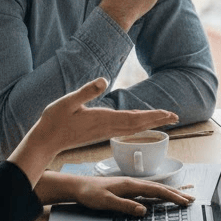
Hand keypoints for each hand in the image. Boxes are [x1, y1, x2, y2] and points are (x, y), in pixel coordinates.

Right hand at [9, 78, 177, 185]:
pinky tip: (140, 124)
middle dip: (157, 119)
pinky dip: (137, 126)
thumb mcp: (68, 101)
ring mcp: (104, 131)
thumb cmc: (54, 120)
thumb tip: (104, 79)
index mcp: (103, 119)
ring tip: (164, 119)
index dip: (153, 116)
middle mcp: (107, 127)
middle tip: (175, 117)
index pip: (135, 118)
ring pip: (133, 128)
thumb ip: (86, 91)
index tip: (169, 115)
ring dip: (150, 123)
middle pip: (138, 124)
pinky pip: (124, 129)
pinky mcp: (100, 132)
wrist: (45, 141)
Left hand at [35, 171, 193, 216]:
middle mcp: (133, 184)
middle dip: (177, 193)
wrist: (77, 187)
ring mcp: (131, 186)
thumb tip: (144, 210)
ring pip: (155, 189)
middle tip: (191, 199)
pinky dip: (159, 194)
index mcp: (130, 185)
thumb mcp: (106, 202)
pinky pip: (148, 191)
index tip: (184, 202)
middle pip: (160, 188)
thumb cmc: (90, 194)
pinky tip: (162, 197)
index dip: (172, 196)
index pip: (156, 190)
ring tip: (183, 197)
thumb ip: (125, 206)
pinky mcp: (127, 190)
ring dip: (170, 193)